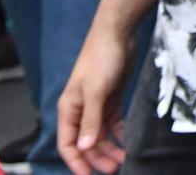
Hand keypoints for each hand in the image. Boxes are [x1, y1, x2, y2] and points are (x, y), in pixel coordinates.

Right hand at [57, 27, 133, 172]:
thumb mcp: (96, 91)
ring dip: (110, 148)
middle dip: (98, 158)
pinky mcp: (111, 98)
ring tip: (124, 158)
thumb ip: (91, 119)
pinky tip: (127, 142)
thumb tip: (86, 146)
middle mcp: (80, 110)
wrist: (117, 34)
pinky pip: (112, 122)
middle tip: (115, 168)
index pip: (68, 143)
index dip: (77, 161)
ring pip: (100, 134)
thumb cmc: (101, 58)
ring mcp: (96, 104)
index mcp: (69, 109)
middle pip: (86, 142)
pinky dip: (118, 133)